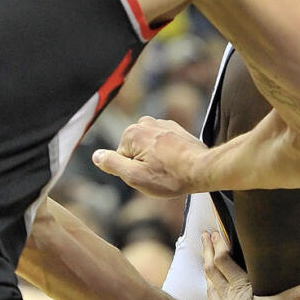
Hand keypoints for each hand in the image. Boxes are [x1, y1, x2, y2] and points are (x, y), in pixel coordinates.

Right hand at [92, 116, 208, 197]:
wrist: (204, 169)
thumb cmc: (170, 177)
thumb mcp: (134, 176)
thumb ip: (112, 164)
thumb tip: (96, 155)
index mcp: (132, 133)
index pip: (120, 158)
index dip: (132, 171)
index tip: (148, 175)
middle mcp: (146, 122)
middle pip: (134, 150)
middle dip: (143, 163)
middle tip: (159, 173)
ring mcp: (162, 124)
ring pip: (148, 147)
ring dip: (155, 158)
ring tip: (169, 169)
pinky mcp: (176, 129)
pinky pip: (162, 144)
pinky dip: (167, 154)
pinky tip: (177, 162)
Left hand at [198, 230, 299, 299]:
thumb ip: (297, 296)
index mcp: (240, 284)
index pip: (225, 259)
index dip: (220, 245)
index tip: (216, 230)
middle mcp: (228, 290)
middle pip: (214, 266)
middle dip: (210, 249)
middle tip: (205, 235)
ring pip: (211, 278)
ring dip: (207, 263)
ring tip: (204, 253)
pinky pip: (212, 297)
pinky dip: (209, 287)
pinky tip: (209, 285)